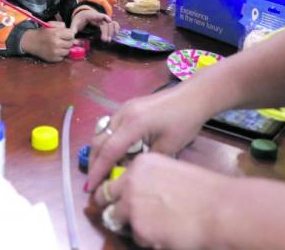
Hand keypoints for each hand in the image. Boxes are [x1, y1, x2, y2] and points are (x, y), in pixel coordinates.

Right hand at [20, 22, 74, 61]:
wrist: (31, 42)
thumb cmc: (42, 32)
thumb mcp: (50, 24)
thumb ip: (61, 25)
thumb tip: (72, 32)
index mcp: (55, 33)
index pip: (71, 35)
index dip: (69, 34)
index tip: (66, 35)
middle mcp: (56, 43)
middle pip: (70, 43)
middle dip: (68, 41)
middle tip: (62, 40)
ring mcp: (55, 52)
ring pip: (68, 51)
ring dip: (65, 48)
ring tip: (59, 45)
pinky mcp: (53, 59)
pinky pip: (62, 57)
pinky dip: (60, 54)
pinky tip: (55, 50)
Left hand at [70, 8, 119, 42]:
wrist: (82, 15)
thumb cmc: (78, 20)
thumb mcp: (74, 24)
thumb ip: (73, 30)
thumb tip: (72, 38)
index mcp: (90, 15)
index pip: (98, 15)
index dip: (104, 17)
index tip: (109, 20)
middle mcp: (98, 16)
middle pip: (105, 22)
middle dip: (106, 31)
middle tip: (105, 40)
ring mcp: (103, 19)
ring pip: (110, 24)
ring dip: (111, 31)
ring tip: (108, 40)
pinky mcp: (105, 22)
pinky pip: (113, 24)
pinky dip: (115, 28)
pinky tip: (115, 34)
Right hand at [87, 80, 210, 188]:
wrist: (193, 97)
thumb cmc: (184, 122)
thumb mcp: (167, 147)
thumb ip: (145, 160)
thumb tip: (129, 172)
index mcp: (133, 123)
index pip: (109, 150)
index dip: (98, 170)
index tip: (92, 187)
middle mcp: (123, 114)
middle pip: (100, 141)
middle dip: (95, 162)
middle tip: (95, 181)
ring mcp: (124, 108)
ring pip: (102, 133)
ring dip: (100, 151)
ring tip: (103, 170)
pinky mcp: (128, 107)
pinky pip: (111, 126)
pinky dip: (109, 141)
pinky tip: (116, 154)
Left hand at [93, 152, 224, 248]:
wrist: (219, 210)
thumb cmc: (205, 191)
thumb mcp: (172, 172)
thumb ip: (149, 180)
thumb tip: (138, 194)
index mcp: (140, 164)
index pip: (115, 178)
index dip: (116, 192)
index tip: (118, 199)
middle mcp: (130, 181)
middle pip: (106, 198)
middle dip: (112, 208)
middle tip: (122, 216)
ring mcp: (131, 206)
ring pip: (118, 220)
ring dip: (132, 225)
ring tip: (157, 226)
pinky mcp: (138, 229)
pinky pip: (136, 238)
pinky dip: (148, 239)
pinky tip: (167, 235)